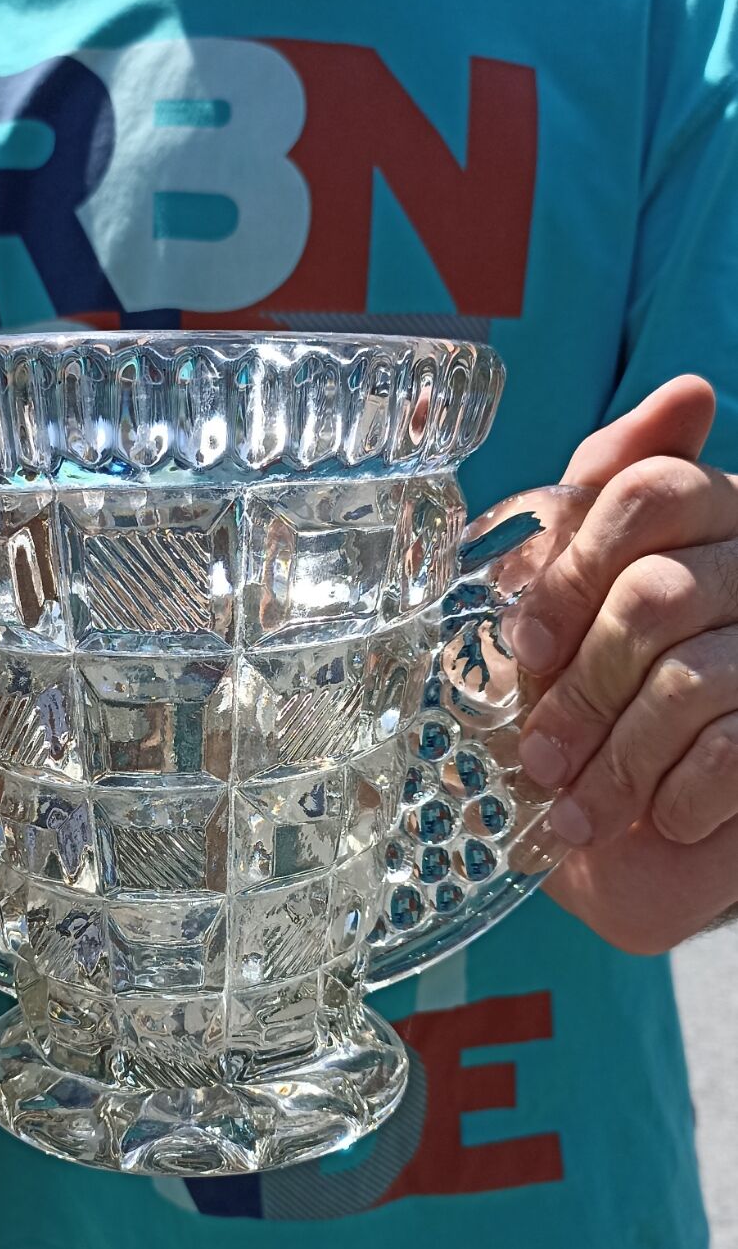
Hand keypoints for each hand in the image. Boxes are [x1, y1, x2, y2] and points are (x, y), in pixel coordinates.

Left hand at [510, 375, 737, 952]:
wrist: (647, 852)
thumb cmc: (596, 725)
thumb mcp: (565, 623)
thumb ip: (590, 519)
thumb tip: (683, 396)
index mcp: (707, 521)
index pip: (651, 490)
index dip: (573, 572)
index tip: (530, 647)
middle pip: (657, 596)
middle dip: (582, 690)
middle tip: (542, 758)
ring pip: (688, 681)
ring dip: (616, 761)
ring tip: (581, 810)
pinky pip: (730, 747)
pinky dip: (677, 796)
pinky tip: (661, 819)